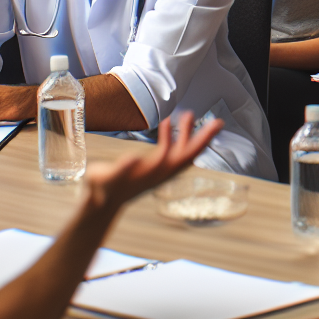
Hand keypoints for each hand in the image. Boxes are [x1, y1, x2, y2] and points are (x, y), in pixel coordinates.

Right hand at [84, 112, 222, 210]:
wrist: (100, 204)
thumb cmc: (102, 189)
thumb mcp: (107, 178)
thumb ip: (120, 169)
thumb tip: (133, 159)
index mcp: (152, 174)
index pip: (178, 158)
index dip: (192, 143)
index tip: (200, 126)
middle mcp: (160, 174)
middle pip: (188, 155)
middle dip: (203, 138)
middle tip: (218, 123)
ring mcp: (158, 172)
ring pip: (180, 153)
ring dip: (188, 135)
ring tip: (189, 114)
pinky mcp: (152, 169)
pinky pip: (168, 152)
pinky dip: (171, 138)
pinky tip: (167, 123)